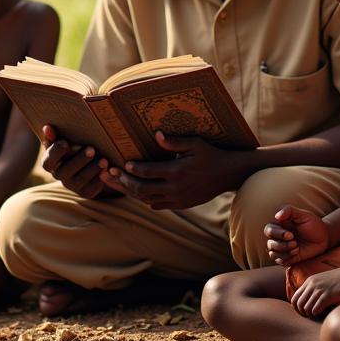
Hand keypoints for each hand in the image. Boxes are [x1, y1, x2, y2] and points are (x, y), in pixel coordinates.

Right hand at [40, 125, 107, 198]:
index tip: (66, 143)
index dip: (55, 153)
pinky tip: (107, 171)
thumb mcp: (64, 141)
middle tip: (92, 149)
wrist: (88, 164)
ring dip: (93, 169)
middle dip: (79, 160)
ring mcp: (72, 186)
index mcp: (51, 164)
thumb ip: (55, 136)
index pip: (47, 162)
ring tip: (104, 160)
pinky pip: (92, 188)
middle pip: (65, 172)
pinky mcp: (86, 192)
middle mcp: (59, 176)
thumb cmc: (73, 148)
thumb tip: (47, 127)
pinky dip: (100, 180)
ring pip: (81, 179)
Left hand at [107, 131, 238, 210]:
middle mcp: (175, 187)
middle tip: (112, 175)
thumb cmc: (211, 155)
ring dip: (131, 192)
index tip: (123, 163)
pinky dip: (145, 199)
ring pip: (147, 199)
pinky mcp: (180, 204)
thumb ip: (174, 142)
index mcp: (176, 171)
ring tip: (119, 184)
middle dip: (125, 182)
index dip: (132, 169)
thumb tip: (156, 134)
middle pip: (142, 189)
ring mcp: (177, 198)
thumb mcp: (195, 144)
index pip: (147, 172)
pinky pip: (157, 205)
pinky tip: (138, 191)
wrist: (227, 175)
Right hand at [265, 205, 329, 264]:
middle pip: (270, 243)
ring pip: (273, 253)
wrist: (324, 238)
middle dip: (281, 245)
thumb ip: (289, 211)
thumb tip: (276, 216)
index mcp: (279, 225)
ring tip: (297, 249)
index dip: (277, 233)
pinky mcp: (287, 258)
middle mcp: (278, 237)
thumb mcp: (303, 215)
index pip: (269, 230)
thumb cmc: (313, 224)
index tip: (290, 235)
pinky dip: (285, 259)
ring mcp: (282, 248)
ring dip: (284, 252)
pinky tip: (296, 254)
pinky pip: (279, 261)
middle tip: (294, 242)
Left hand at [290, 265, 339, 316]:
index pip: (295, 297)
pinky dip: (316, 314)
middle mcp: (312, 285)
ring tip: (314, 314)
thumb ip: (314, 286)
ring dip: (309, 314)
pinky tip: (320, 313)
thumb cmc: (339, 279)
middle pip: (298, 303)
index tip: (302, 311)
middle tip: (308, 315)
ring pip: (306, 308)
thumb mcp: (322, 279)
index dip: (296, 307)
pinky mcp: (327, 296)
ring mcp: (319, 290)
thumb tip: (308, 298)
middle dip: (301, 312)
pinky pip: (315, 309)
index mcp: (309, 281)